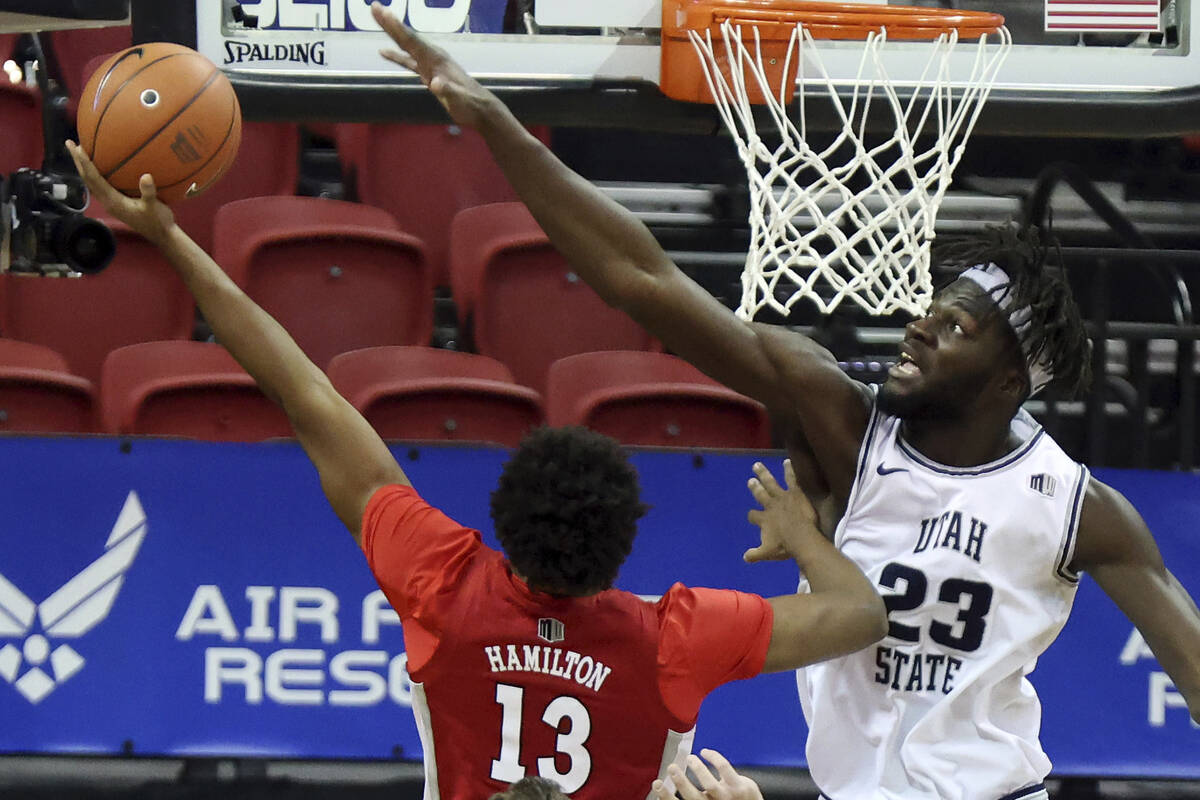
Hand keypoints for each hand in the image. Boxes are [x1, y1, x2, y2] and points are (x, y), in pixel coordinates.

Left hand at [65, 140, 175, 246]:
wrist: (161, 235)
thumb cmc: (157, 221)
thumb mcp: (155, 207)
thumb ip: (149, 193)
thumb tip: (146, 176)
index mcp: (112, 201)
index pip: (93, 179)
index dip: (85, 163)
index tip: (77, 148)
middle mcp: (107, 201)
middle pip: (87, 179)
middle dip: (78, 162)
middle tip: (70, 144)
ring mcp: (110, 202)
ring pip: (91, 182)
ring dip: (84, 167)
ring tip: (80, 152)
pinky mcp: (115, 202)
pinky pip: (100, 184)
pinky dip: (95, 173)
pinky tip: (100, 165)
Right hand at [371, 2, 496, 129]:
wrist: (480, 109)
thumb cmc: (470, 104)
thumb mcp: (458, 99)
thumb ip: (447, 90)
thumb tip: (435, 83)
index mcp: (436, 59)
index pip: (412, 41)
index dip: (397, 28)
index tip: (384, 12)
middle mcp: (432, 57)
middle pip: (407, 37)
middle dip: (390, 23)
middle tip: (374, 7)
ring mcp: (430, 64)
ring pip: (407, 45)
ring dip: (392, 33)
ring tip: (378, 19)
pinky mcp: (429, 74)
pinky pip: (408, 61)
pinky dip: (396, 56)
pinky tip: (384, 52)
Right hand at [652, 750, 763, 799]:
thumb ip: (697, 795)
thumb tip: (676, 783)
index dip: (666, 796)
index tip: (657, 783)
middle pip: (693, 797)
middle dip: (681, 782)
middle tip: (672, 768)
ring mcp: (728, 797)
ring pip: (710, 783)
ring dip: (698, 768)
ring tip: (690, 758)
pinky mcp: (741, 787)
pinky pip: (724, 768)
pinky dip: (713, 757)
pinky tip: (706, 752)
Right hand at [744, 459, 818, 562]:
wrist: (801, 538)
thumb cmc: (784, 546)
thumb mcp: (767, 553)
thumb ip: (755, 554)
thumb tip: (745, 558)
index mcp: (763, 520)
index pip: (753, 515)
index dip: (752, 516)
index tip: (751, 516)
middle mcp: (769, 506)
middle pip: (759, 494)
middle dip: (754, 488)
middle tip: (750, 481)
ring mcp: (781, 497)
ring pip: (770, 483)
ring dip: (763, 474)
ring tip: (757, 466)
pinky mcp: (794, 493)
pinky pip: (791, 479)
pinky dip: (788, 470)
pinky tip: (786, 461)